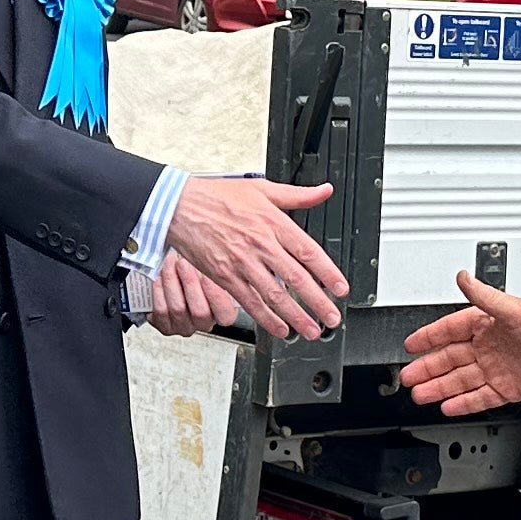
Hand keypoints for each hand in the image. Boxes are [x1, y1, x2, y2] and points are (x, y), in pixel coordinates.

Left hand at [139, 254, 238, 335]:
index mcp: (221, 314)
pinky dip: (159, 291)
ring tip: (169, 264)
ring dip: (171, 282)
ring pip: (178, 309)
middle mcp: (203, 324)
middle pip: (200, 311)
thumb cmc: (195, 276)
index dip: (216, 297)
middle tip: (182, 263)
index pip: (225, 315)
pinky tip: (160, 278)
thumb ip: (215, 270)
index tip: (207, 276)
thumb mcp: (210, 271)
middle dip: (189, 283)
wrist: (174, 282)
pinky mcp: (165, 326)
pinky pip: (161, 311)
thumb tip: (213, 260)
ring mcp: (184, 327)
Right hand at [159, 176, 347, 340]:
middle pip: (296, 278)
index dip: (328, 273)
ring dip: (296, 316)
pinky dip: (266, 318)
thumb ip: (297, 195)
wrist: (180, 206)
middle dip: (318, 302)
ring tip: (312, 330)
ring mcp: (242, 263)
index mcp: (273, 222)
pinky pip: (249, 302)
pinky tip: (280, 328)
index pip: (308, 252)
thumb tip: (324, 191)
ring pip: (275, 295)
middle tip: (332, 318)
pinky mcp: (225, 277)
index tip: (341, 289)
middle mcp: (260, 244)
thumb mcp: (262, 188)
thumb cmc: (218, 196)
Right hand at [399, 271, 520, 412]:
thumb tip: (463, 277)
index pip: (450, 330)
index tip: (411, 344)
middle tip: (408, 376)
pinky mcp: (507, 388)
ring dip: (440, 387)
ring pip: (461, 380)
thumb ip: (485, 295)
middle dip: (428, 368)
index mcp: (487, 324)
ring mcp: (497, 369)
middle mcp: (490, 347)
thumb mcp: (514, 308)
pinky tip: (448, 406)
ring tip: (420, 394)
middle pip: (450, 359)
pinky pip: (480, 397)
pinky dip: (463, 402)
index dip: (429, 337)